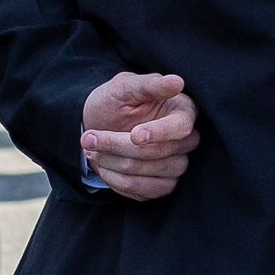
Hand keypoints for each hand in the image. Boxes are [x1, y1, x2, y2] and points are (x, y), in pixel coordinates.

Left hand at [79, 71, 200, 201]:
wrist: (97, 125)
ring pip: (149, 172)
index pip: (181, 127)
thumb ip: (150, 85)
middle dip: (118, 146)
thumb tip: (178, 82)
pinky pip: (145, 191)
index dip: (159, 133)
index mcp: (183, 111)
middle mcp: (186, 140)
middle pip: (159, 152)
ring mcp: (176, 165)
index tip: (134, 135)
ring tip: (92, 150)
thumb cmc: (113, 102)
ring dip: (114, 163)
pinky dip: (118, 181)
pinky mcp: (163, 185)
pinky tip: (104, 167)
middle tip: (89, 138)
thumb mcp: (124, 87)